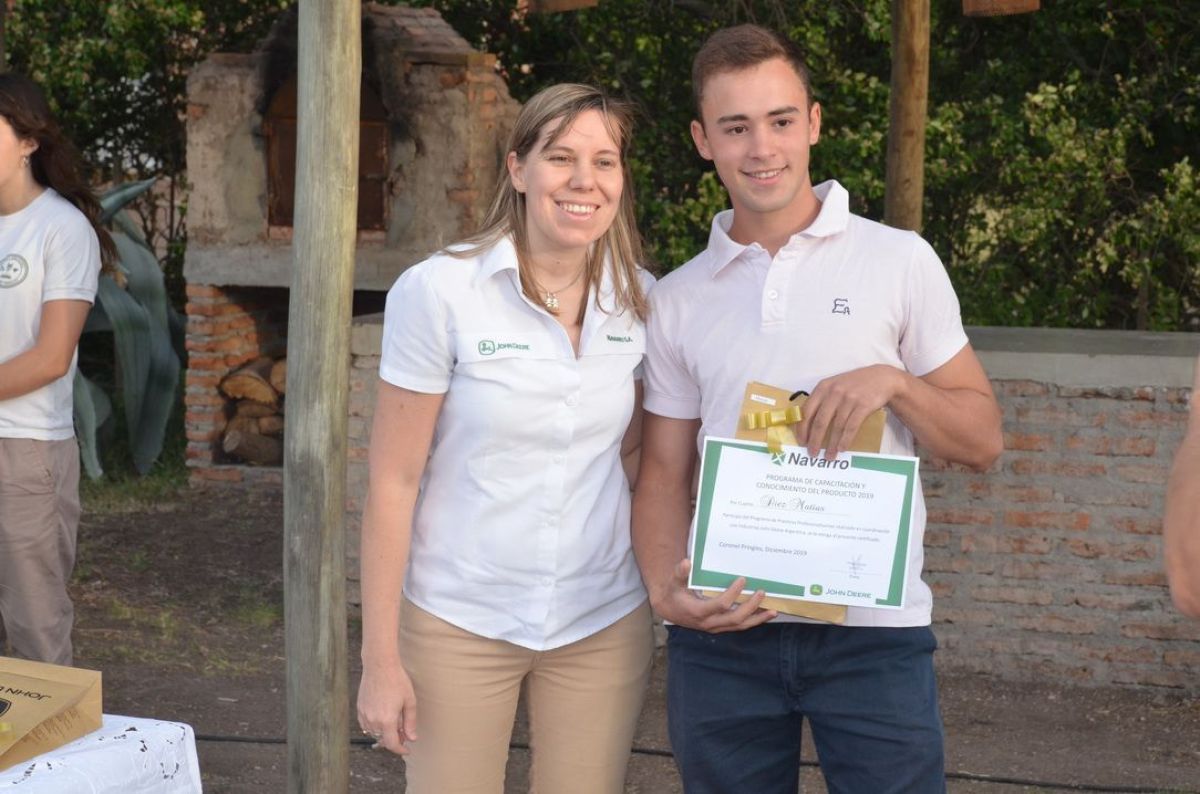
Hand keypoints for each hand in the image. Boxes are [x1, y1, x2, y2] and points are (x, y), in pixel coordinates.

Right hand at [357, 657, 417, 754]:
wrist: (379, 665)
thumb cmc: (397, 681)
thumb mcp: (409, 701)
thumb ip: (410, 722)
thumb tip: (412, 738)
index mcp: (387, 720)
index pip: (392, 744)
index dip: (400, 750)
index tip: (407, 750)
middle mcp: (373, 720)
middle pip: (382, 740)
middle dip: (394, 740)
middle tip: (404, 733)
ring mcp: (364, 715)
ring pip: (373, 733)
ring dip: (383, 733)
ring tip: (394, 722)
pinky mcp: (359, 708)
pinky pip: (366, 724)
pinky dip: (374, 726)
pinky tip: (382, 717)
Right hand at [651, 558, 776, 632]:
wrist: (669, 610)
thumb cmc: (673, 593)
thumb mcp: (673, 582)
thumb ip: (680, 573)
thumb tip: (687, 562)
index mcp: (698, 612)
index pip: (720, 605)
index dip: (733, 593)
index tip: (742, 579)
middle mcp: (709, 623)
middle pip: (735, 618)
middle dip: (750, 606)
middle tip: (761, 592)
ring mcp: (716, 626)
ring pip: (740, 625)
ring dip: (757, 618)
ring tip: (773, 611)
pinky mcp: (720, 627)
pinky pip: (739, 626)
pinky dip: (753, 621)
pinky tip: (765, 615)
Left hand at [796, 365, 903, 458]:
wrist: (881, 378)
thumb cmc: (853, 385)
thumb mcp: (834, 386)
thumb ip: (821, 400)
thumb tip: (807, 424)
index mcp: (823, 388)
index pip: (807, 411)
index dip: (802, 429)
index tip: (801, 442)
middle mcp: (834, 392)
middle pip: (820, 421)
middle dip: (815, 441)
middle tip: (812, 454)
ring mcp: (849, 399)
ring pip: (836, 426)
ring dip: (832, 444)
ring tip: (829, 456)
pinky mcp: (863, 405)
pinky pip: (851, 426)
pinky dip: (845, 440)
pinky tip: (842, 448)